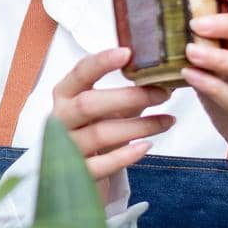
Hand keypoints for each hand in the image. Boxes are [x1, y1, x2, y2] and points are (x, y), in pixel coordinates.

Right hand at [52, 47, 173, 202]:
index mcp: (64, 95)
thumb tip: (167, 79)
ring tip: (167, 121)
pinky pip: (101, 165)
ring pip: (100, 134)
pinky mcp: (77, 173)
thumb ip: (127, 95)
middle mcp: (60, 119)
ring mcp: (66, 148)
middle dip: (128, 98)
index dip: (101, 62)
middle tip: (162, 94)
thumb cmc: (93, 132)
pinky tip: (145, 147)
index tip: (127, 53)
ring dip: (138, 126)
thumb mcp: (105, 109)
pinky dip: (125, 156)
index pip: (79, 73)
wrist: (73, 174)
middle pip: (88, 104)